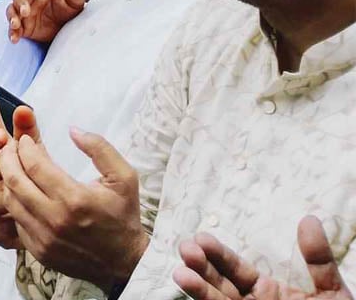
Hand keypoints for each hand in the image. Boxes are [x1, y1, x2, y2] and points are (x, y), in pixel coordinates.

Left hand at [0, 122, 147, 290]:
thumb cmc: (123, 216)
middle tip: (9, 147)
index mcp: (75, 199)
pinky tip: (20, 191)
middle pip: (14, 181)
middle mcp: (55, 220)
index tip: (24, 138)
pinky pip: (16, 221)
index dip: (24, 147)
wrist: (124, 263)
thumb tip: (73, 130)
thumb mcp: (124, 177)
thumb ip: (100, 148)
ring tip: (11, 166)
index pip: (35, 165)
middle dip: (7, 158)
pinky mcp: (38, 250)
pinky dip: (14, 203)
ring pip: (10, 201)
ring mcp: (44, 238)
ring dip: (6, 180)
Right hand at [6, 0, 87, 43]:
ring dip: (12, 16)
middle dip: (21, 3)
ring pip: (12, 9)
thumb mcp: (76, 3)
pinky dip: (12, 32)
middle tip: (26, 12)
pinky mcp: (22, 25)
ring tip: (16, 25)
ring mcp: (24, 12)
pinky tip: (14, 38)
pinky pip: (13, 27)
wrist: (65, 27)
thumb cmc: (69, 10)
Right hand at [173, 216, 351, 299]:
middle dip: (200, 265)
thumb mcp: (331, 291)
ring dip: (197, 287)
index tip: (201, 238)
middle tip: (186, 248)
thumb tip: (309, 219)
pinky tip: (191, 292)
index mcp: (267, 290)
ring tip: (181, 273)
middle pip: (218, 282)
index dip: (218, 253)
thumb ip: (318, 260)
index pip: (235, 268)